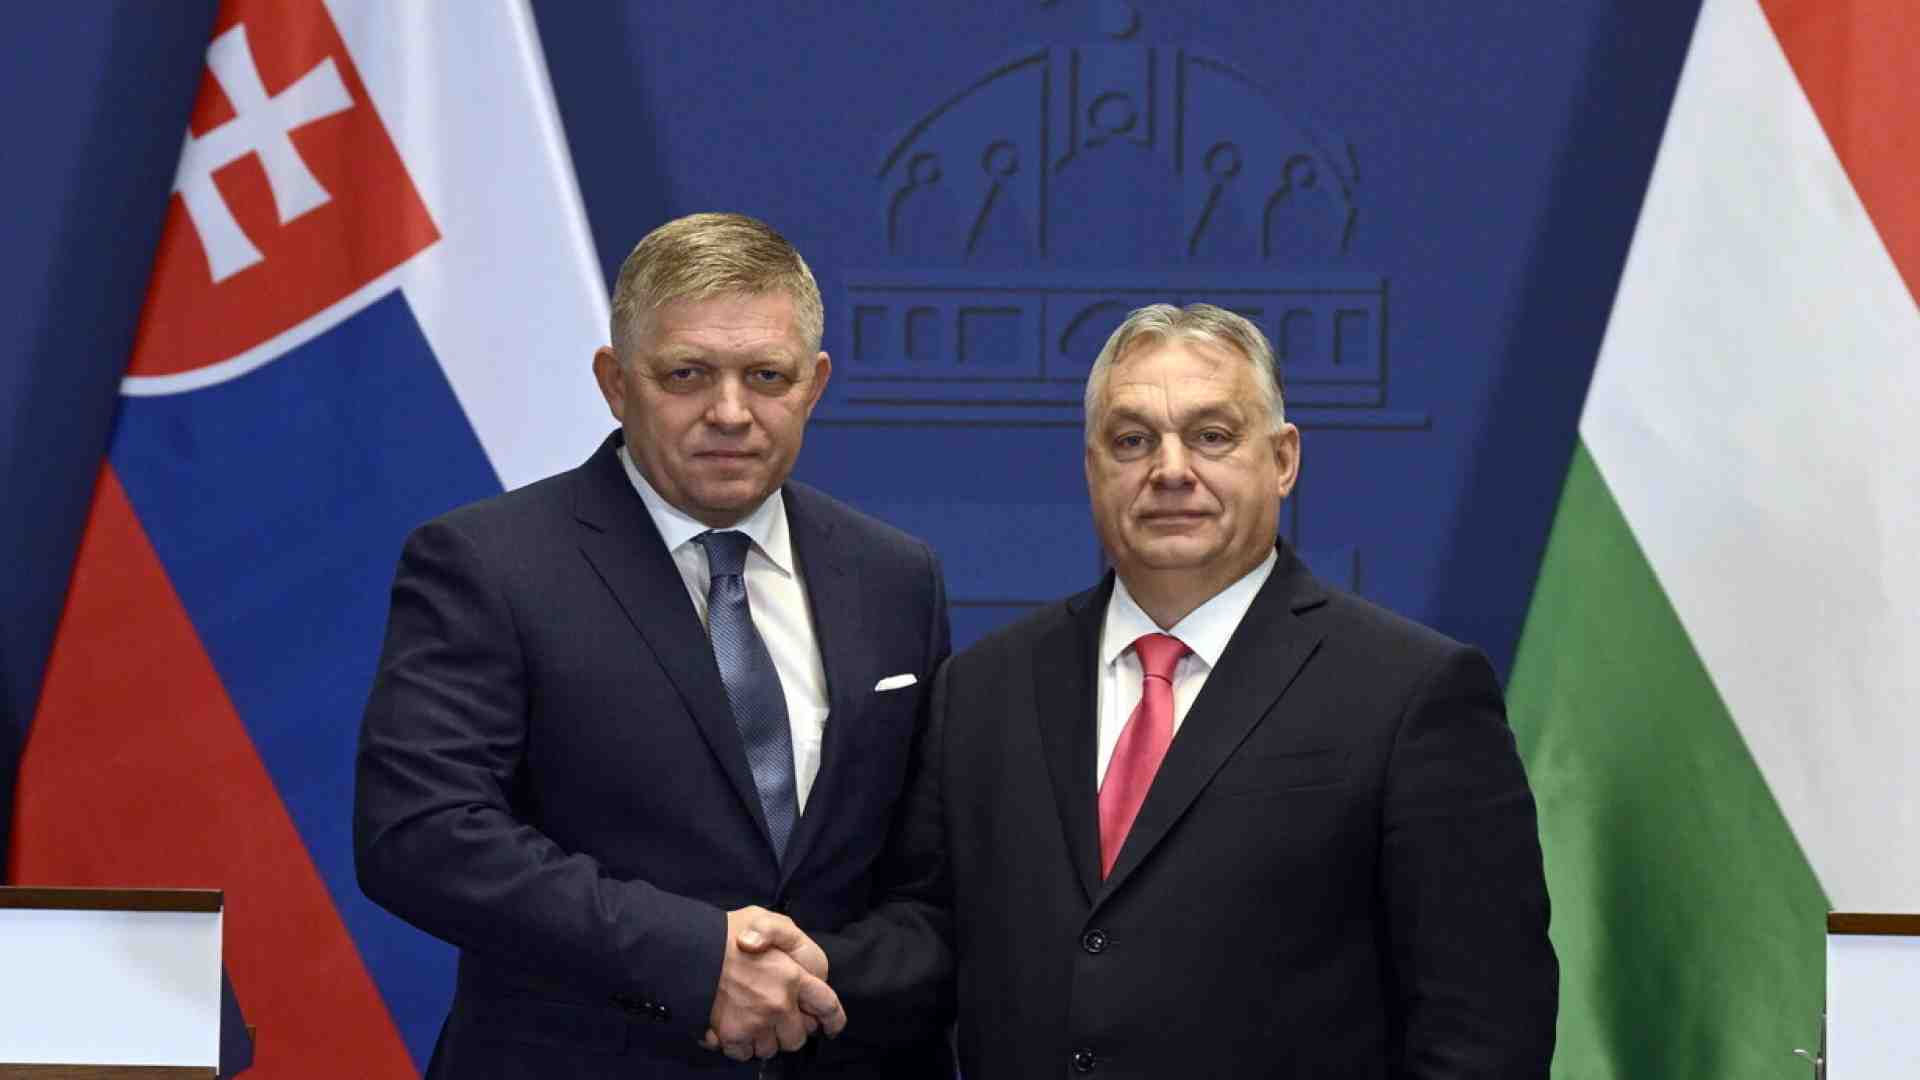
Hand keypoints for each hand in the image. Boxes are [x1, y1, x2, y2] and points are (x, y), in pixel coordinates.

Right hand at [702, 906, 845, 1060]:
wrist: (686, 949)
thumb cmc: (726, 931)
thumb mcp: (764, 918)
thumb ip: (785, 938)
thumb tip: (792, 969)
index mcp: (793, 976)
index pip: (827, 1005)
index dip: (832, 1019)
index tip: (830, 1026)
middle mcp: (778, 1004)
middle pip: (798, 1037)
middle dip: (790, 1029)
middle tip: (776, 1015)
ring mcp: (755, 1023)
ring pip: (771, 1048)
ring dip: (765, 1038)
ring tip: (752, 1019)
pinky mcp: (732, 1036)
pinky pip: (745, 1054)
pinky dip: (741, 1045)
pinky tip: (735, 1026)